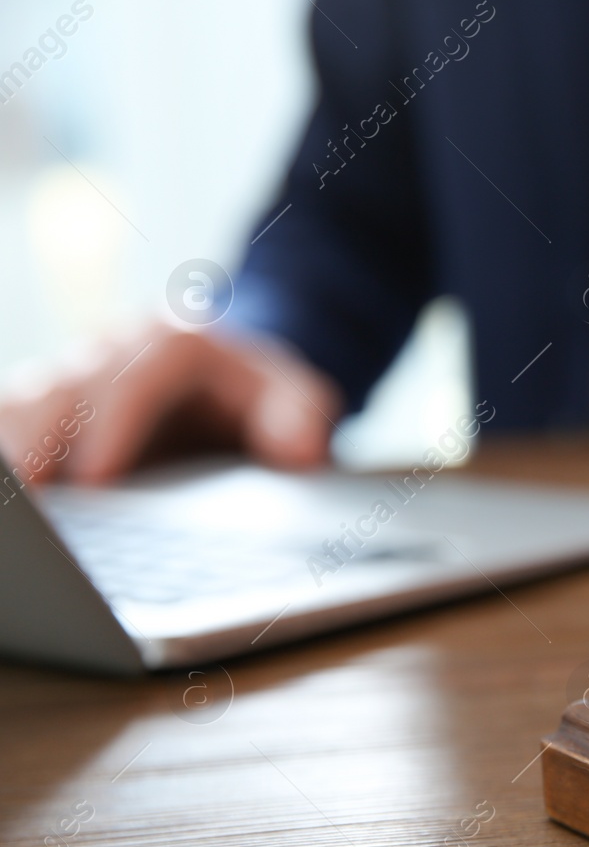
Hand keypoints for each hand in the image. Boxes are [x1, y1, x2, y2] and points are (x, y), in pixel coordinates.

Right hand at [0, 322, 341, 483]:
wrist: (240, 391)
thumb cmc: (268, 400)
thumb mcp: (300, 401)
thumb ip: (301, 417)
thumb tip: (297, 449)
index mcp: (173, 342)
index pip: (132, 376)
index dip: (110, 424)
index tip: (96, 477)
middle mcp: (113, 350)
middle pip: (62, 386)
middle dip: (40, 437)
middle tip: (32, 494)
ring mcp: (75, 378)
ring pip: (26, 403)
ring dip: (13, 447)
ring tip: (15, 503)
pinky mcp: (52, 411)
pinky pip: (14, 424)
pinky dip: (6, 454)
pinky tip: (12, 498)